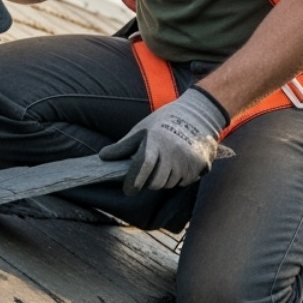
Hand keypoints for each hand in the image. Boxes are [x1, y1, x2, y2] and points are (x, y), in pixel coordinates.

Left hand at [99, 86, 229, 193]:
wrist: (199, 113)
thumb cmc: (165, 120)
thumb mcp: (142, 129)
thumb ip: (124, 146)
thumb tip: (103, 157)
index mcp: (156, 140)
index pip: (143, 166)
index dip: (133, 181)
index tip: (128, 190)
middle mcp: (173, 151)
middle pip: (156, 182)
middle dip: (148, 182)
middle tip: (148, 174)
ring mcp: (188, 159)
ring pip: (170, 184)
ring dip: (164, 179)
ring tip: (165, 163)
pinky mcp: (200, 165)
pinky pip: (184, 182)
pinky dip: (178, 178)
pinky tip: (178, 163)